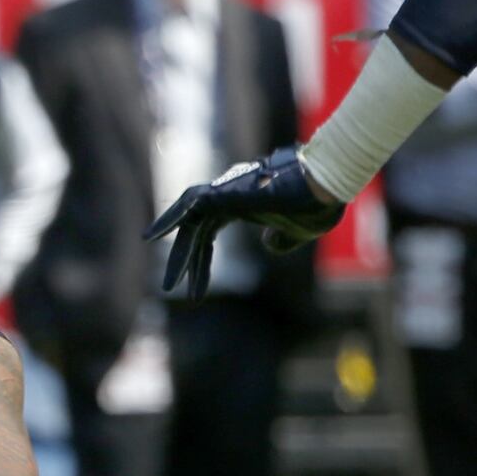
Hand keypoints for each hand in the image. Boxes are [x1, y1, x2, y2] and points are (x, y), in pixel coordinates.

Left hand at [147, 146, 342, 295]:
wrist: (324, 187)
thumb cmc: (315, 205)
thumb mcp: (297, 232)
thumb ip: (281, 240)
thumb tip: (270, 246)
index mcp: (241, 206)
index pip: (209, 232)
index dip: (201, 258)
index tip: (195, 288)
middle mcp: (226, 197)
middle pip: (194, 231)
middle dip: (184, 259)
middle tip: (171, 287)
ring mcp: (223, 193)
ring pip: (188, 222)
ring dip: (179, 253)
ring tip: (168, 283)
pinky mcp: (223, 192)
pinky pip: (187, 207)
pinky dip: (168, 219)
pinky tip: (152, 237)